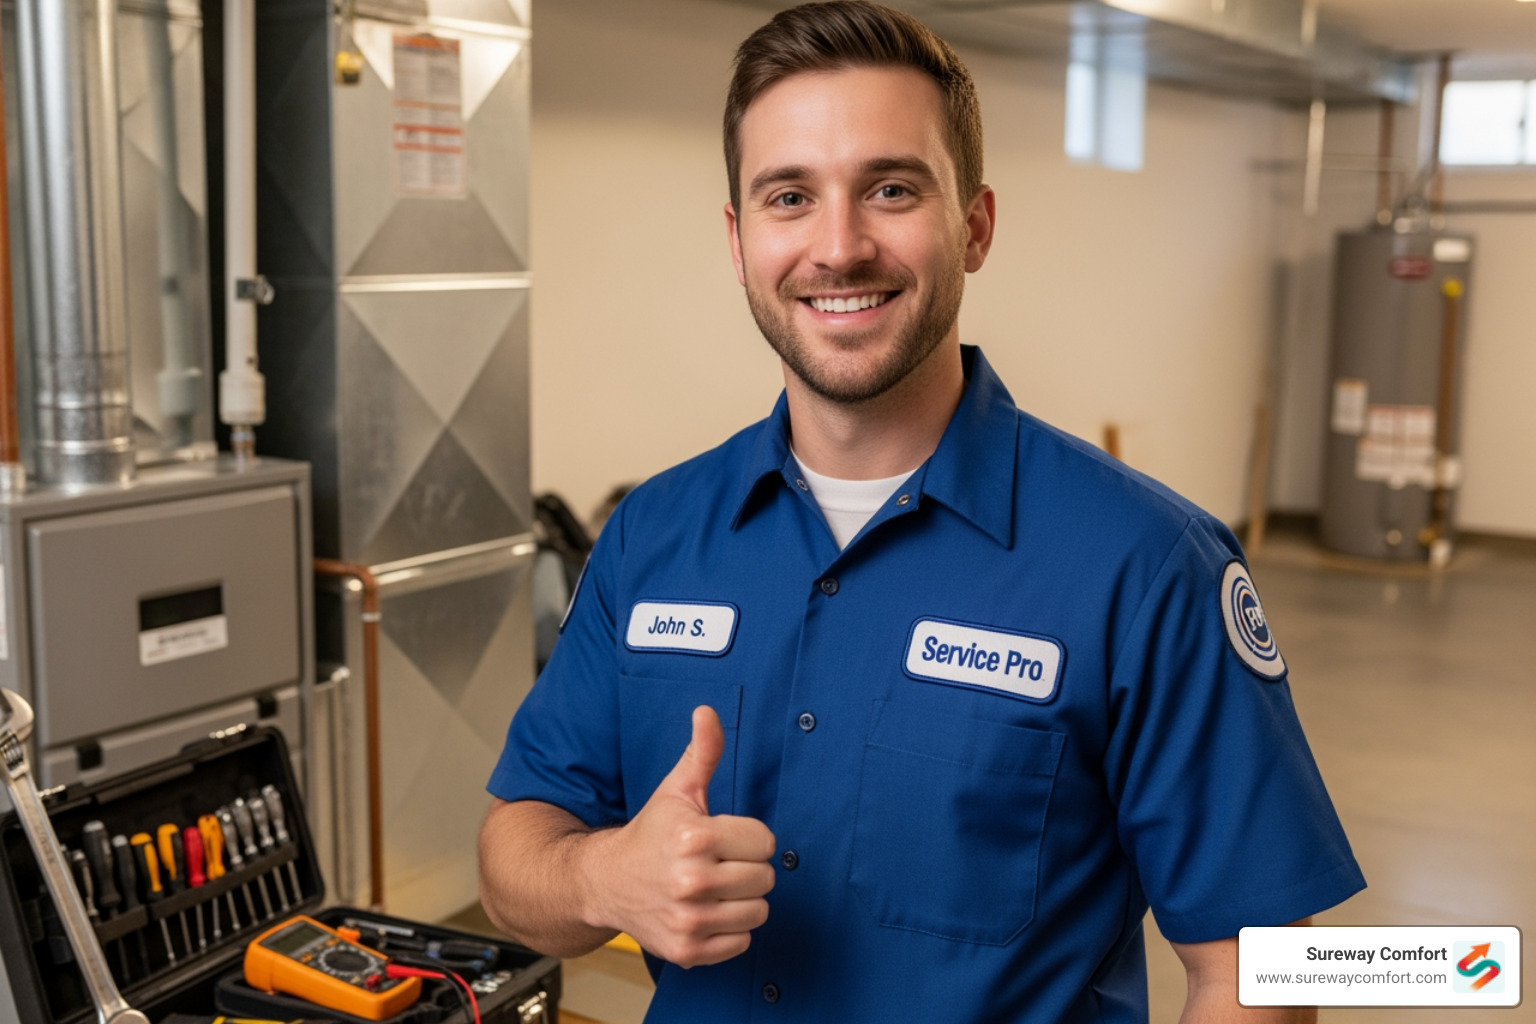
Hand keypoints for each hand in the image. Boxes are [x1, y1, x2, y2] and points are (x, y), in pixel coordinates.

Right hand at [581, 705, 775, 967]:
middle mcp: (691, 881)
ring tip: (713, 888)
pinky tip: (706, 912)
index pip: (764, 841)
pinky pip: (742, 943)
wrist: (605, 882)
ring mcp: (689, 920)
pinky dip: (729, 931)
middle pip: (765, 878)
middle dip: (746, 868)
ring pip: (758, 912)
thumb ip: (702, 751)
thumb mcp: (676, 790)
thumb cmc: (650, 835)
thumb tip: (707, 712)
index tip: (722, 838)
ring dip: (741, 901)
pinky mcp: (687, 951)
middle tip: (717, 863)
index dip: (747, 837)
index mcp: (694, 837)